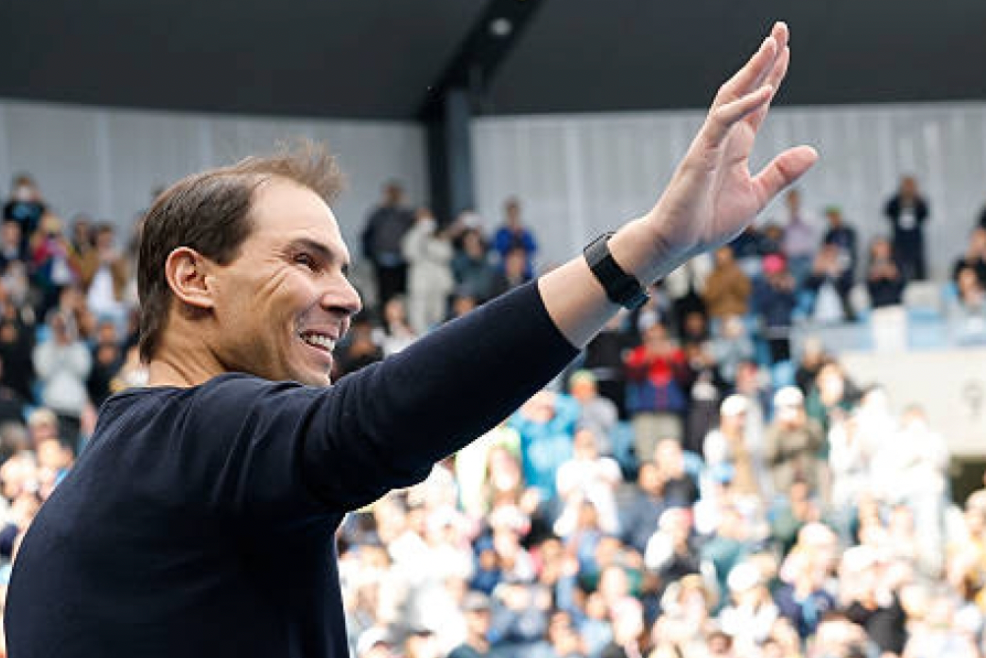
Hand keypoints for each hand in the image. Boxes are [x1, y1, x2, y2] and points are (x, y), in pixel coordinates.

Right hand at [644, 23, 816, 269]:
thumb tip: (812, 152)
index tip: (786, 52)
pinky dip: (744, 105)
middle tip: (780, 29)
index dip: (772, 77)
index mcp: (735, 147)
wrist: (675, 243)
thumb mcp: (755, 196)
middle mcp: (722, 138)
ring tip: (772, 44)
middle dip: (763, 59)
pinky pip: (723, 122)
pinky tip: (765, 91)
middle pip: (744, 88)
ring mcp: (710, 143)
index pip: (757, 104)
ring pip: (732, 96)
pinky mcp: (700, 155)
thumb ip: (781, 174)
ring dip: (752, 70)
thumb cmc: (706, 222)